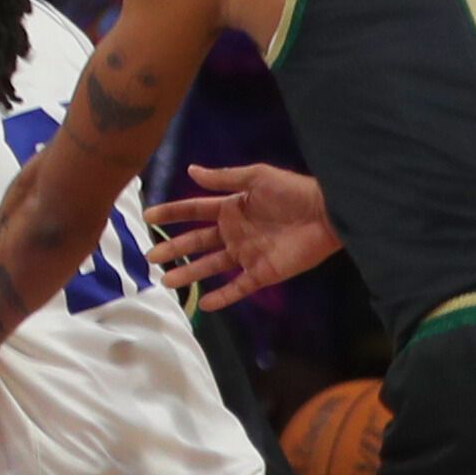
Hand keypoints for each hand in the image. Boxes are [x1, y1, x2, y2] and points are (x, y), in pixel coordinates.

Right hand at [150, 163, 337, 310]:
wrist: (327, 215)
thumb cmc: (292, 192)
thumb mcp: (256, 178)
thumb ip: (223, 178)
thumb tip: (190, 170)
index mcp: (231, 208)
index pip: (193, 211)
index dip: (171, 213)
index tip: (147, 217)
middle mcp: (234, 233)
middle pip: (196, 242)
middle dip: (173, 249)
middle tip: (150, 257)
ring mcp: (247, 254)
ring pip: (211, 266)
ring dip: (189, 274)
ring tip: (165, 282)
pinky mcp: (263, 273)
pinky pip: (239, 287)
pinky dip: (222, 296)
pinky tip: (204, 304)